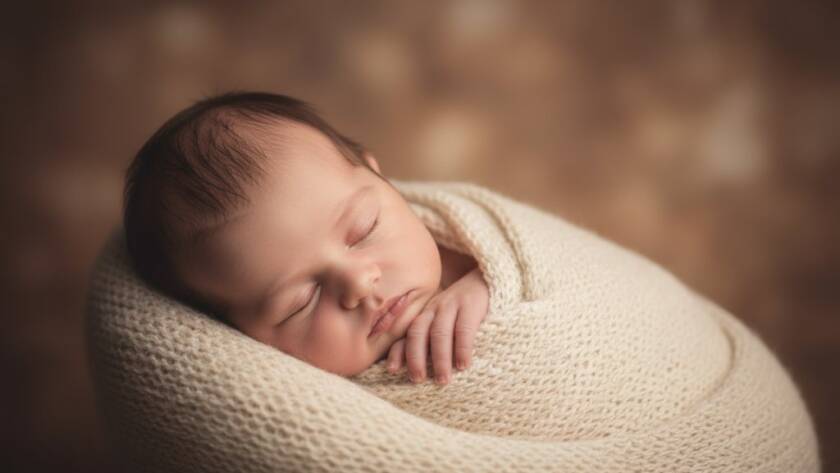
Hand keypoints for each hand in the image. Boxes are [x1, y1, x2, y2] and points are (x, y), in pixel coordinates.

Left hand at [386, 268, 488, 384]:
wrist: (488, 279)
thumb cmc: (466, 308)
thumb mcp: (446, 320)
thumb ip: (433, 337)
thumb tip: (423, 370)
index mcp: (426, 314)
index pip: (407, 333)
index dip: (398, 351)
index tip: (392, 370)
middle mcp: (434, 308)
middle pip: (418, 332)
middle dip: (415, 358)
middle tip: (418, 380)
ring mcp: (452, 305)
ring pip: (439, 332)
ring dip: (439, 358)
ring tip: (442, 380)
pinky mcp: (471, 305)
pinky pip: (464, 329)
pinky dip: (462, 348)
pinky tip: (463, 365)